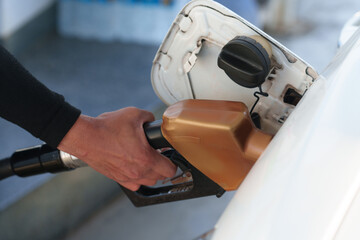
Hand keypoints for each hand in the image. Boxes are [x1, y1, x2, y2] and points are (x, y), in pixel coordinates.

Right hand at [58, 107, 176, 190]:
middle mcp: (138, 172)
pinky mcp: (117, 179)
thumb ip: (149, 118)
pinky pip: (134, 184)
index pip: (170, 170)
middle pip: (160, 177)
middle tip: (157, 154)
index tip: (168, 154)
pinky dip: (137, 177)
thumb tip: (153, 122)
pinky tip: (133, 165)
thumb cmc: (107, 127)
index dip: (172, 161)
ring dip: (150, 173)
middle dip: (162, 166)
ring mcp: (127, 177)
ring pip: (148, 182)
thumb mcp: (134, 114)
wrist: (85, 137)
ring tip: (145, 159)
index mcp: (146, 158)